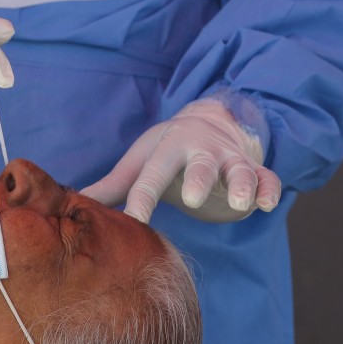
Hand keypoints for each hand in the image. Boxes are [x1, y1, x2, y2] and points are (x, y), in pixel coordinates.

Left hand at [81, 99, 281, 223]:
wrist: (208, 121)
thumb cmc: (164, 151)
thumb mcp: (139, 163)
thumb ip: (111, 186)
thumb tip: (72, 204)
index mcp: (167, 150)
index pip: (151, 177)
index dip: (141, 200)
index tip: (131, 221)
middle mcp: (200, 151)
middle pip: (199, 165)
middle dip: (197, 179)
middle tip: (192, 199)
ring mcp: (229, 158)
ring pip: (238, 169)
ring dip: (240, 184)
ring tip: (239, 202)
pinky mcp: (254, 168)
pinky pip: (266, 177)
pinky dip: (270, 188)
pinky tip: (267, 204)